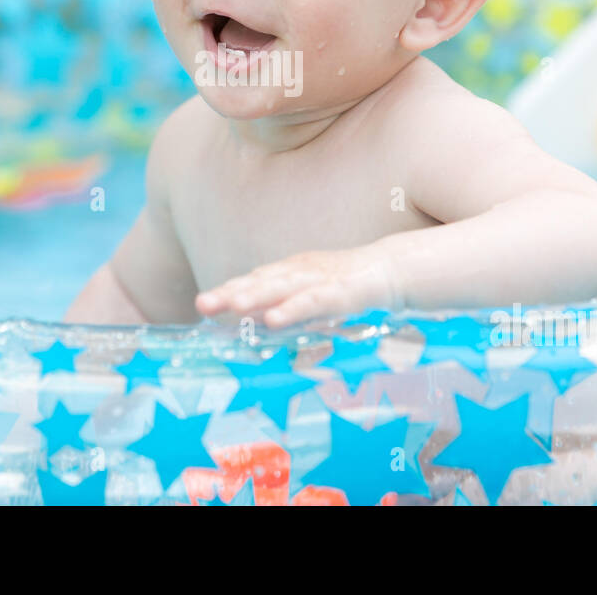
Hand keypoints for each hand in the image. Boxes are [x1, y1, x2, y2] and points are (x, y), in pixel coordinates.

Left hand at [194, 243, 401, 328]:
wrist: (393, 270)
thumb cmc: (349, 287)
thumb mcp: (313, 299)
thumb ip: (288, 310)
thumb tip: (258, 327)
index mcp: (291, 273)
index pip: (254, 282)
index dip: (229, 291)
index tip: (203, 305)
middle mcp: (300, 272)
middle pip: (260, 282)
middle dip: (230, 293)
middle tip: (203, 304)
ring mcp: (319, 279)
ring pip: (281, 287)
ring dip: (254, 296)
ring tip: (230, 306)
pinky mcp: (340, 291)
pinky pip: (312, 301)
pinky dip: (291, 308)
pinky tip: (273, 319)